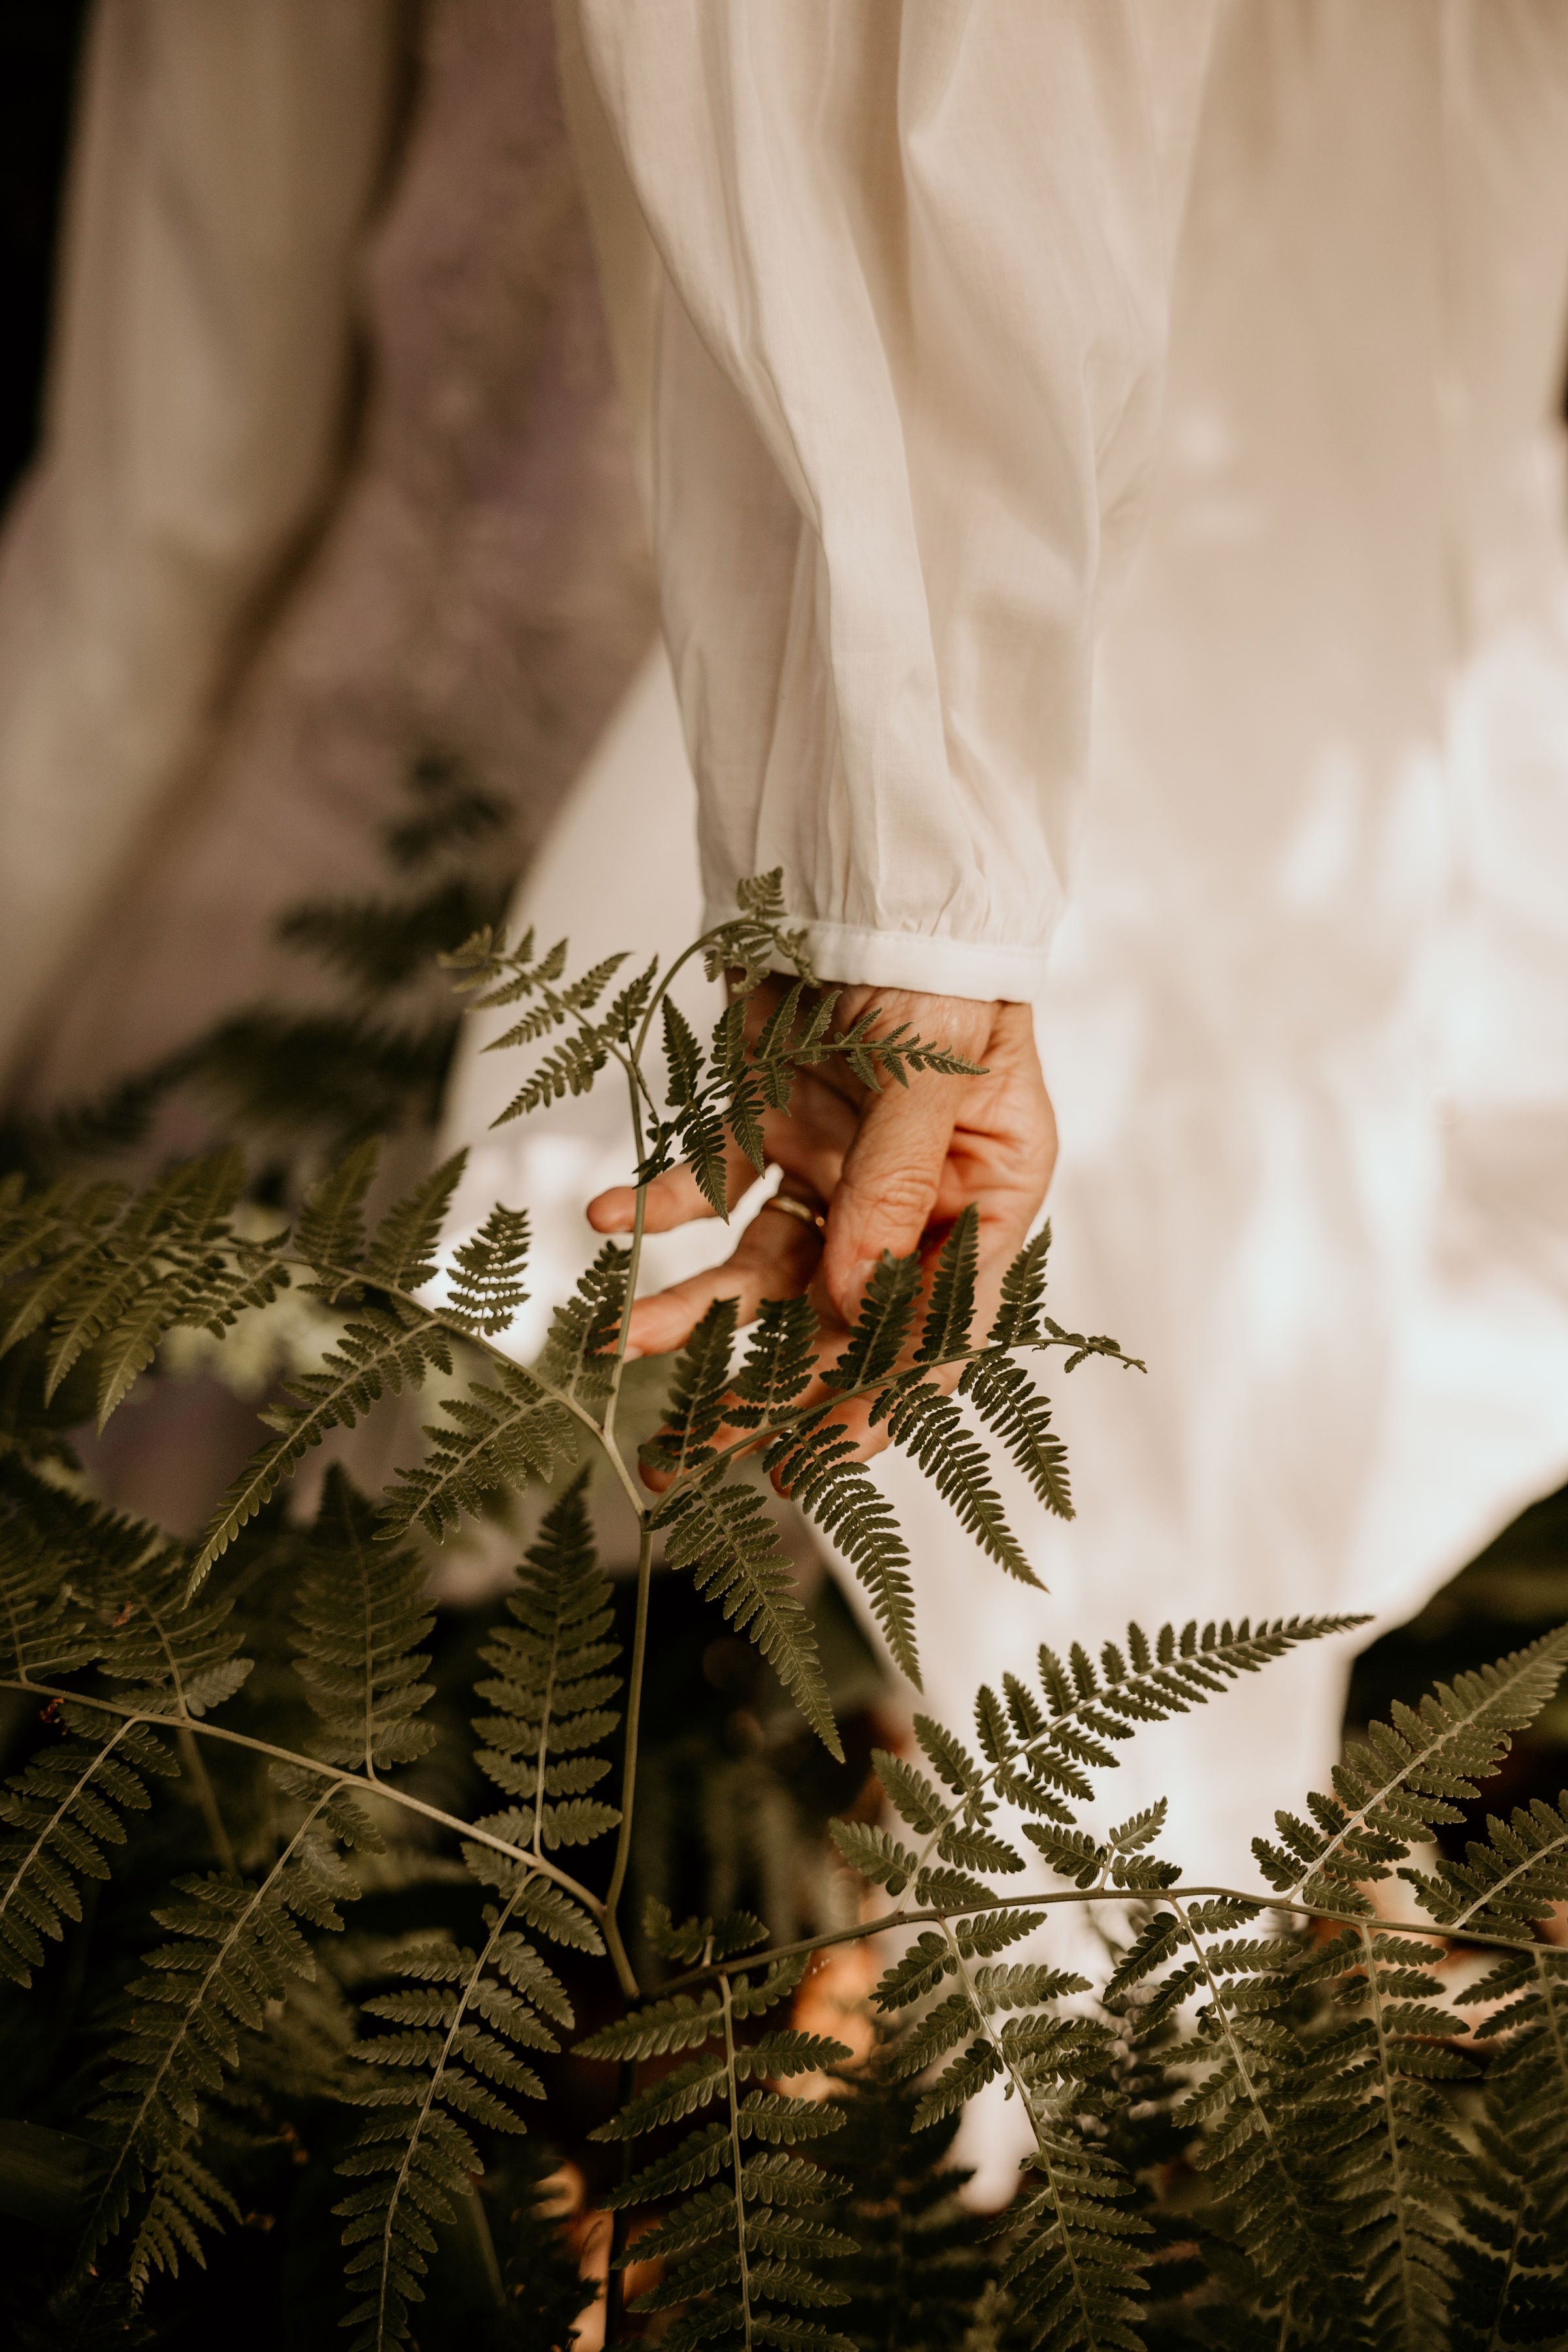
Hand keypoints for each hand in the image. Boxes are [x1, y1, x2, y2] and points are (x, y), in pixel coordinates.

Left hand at [587, 980, 1056, 1470]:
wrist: (863, 866)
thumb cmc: (932, 958)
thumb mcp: (928, 1068)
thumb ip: (891, 1181)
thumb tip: (850, 1299)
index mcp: (983, 1194)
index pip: (940, 1321)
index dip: (882, 1394)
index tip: (820, 1457)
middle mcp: (911, 1198)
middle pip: (841, 1316)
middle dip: (769, 1383)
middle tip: (701, 1450)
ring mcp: (834, 1168)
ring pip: (764, 1269)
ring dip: (696, 1307)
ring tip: (624, 1340)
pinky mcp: (765, 1129)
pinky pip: (708, 1186)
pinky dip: (658, 1203)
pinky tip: (608, 1216)